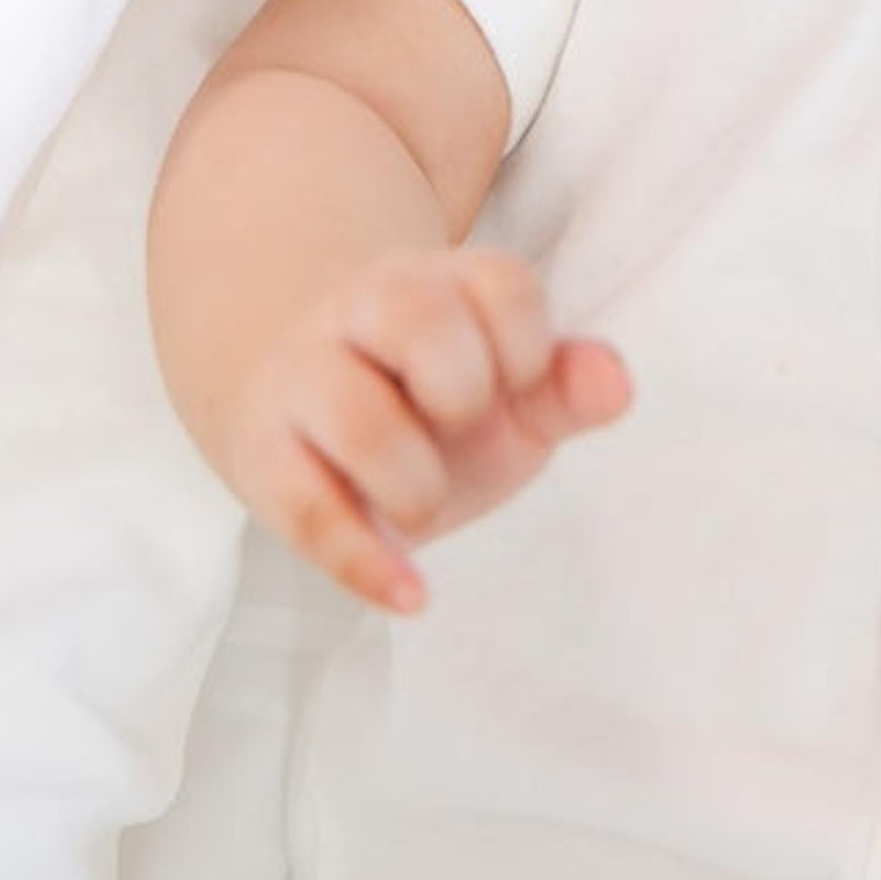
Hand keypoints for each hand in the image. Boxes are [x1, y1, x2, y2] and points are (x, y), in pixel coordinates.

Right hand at [214, 245, 630, 615]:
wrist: (295, 395)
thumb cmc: (426, 395)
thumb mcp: (506, 387)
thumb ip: (565, 386)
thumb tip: (616, 383)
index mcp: (436, 284)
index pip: (501, 283)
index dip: (528, 349)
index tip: (515, 384)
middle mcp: (361, 313)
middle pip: (415, 314)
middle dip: (461, 392)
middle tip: (458, 428)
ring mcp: (304, 377)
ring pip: (358, 415)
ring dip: (416, 481)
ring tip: (423, 502)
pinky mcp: (264, 455)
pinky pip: (310, 513)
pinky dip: (368, 564)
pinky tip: (413, 597)